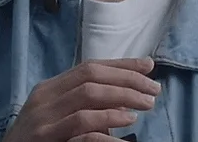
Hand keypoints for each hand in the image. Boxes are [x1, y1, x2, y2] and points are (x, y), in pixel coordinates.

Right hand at [2, 57, 159, 141]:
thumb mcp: (56, 118)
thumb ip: (82, 106)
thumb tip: (123, 98)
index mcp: (50, 87)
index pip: (90, 66)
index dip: (121, 64)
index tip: (148, 66)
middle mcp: (45, 96)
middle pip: (91, 75)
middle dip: (126, 78)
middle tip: (154, 88)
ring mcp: (43, 117)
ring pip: (88, 95)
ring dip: (122, 96)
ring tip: (146, 104)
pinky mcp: (45, 138)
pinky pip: (81, 125)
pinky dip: (106, 121)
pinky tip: (125, 124)